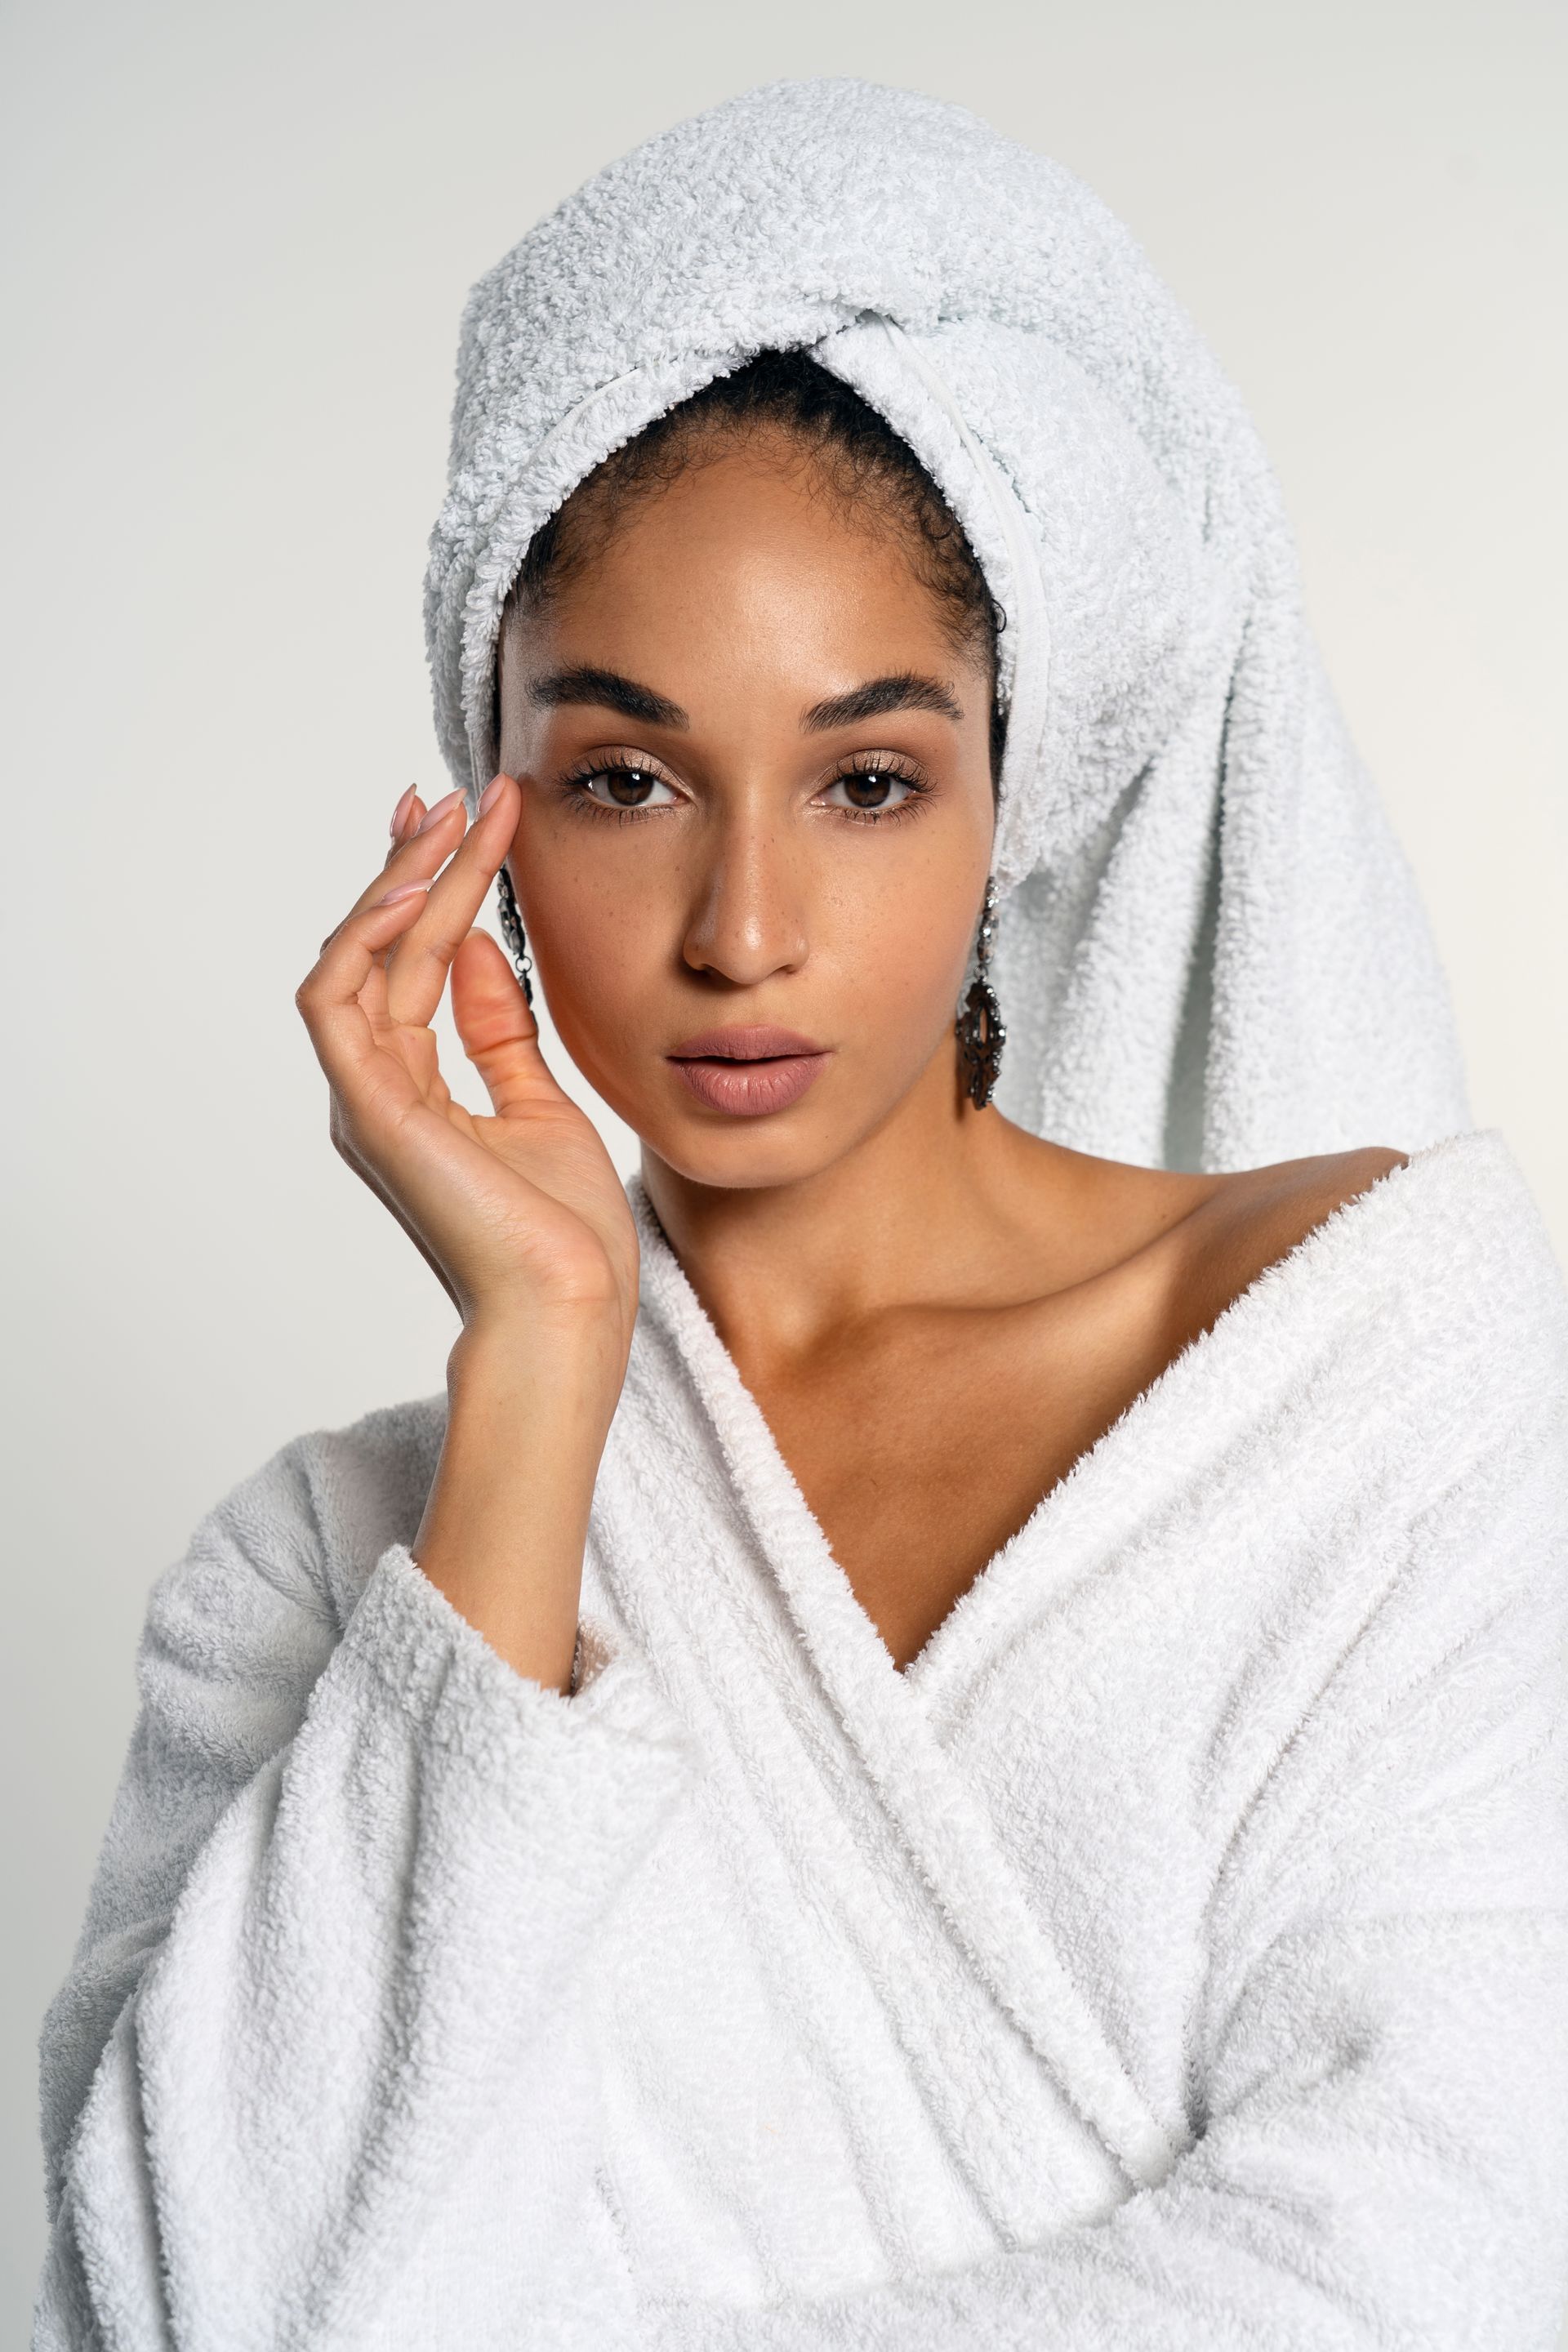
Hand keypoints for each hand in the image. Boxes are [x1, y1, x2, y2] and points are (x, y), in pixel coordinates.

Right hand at [295, 777, 638, 1370]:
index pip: (411, 965)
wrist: (571, 1309)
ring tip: (448, 821)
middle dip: (413, 866)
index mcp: (413, 1093)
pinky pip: (337, 1001)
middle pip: (379, 951)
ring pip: (352, 962)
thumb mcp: (541, 1104)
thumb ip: (500, 1031)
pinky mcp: (369, 1112)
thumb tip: (479, 948)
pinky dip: (367, 937)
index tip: (475, 823)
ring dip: (395, 885)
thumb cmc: (565, 1235)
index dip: (436, 888)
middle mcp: (376, 1092)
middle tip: (457, 796)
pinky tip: (418, 888)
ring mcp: (365, 1102)